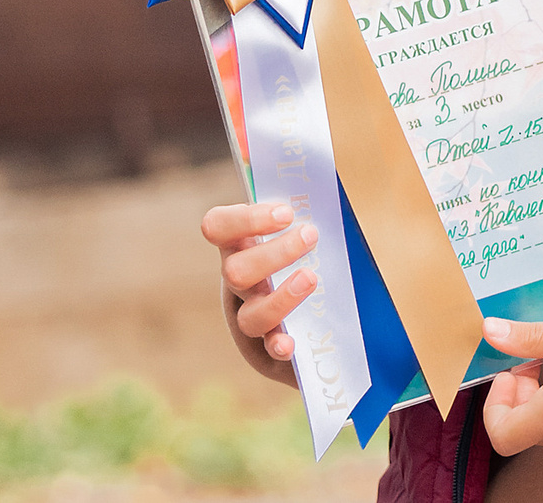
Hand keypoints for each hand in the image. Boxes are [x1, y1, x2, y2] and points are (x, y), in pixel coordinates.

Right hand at [201, 201, 320, 361]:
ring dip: (281, 299)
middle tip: (311, 236)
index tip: (286, 213)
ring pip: (250, 316)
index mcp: (237, 244)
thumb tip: (325, 193)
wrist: (302, 299)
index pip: (217, 227)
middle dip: (275, 254)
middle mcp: (238, 281)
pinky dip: (278, 345)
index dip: (245, 219)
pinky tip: (290, 344)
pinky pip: (267, 349)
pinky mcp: (268, 344)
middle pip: (235, 272)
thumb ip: (303, 209)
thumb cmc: (300, 247)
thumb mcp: (294, 225)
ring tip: (310, 278)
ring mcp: (249, 314)